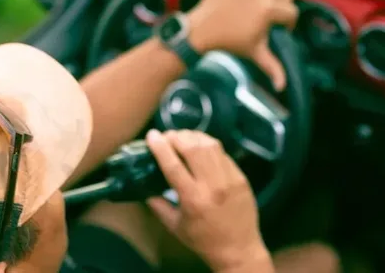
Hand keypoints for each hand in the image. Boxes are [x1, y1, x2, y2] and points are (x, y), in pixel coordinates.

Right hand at [144, 129, 272, 271]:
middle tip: (167, 136)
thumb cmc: (203, 240)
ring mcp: (229, 178)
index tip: (151, 135)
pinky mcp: (241, 177)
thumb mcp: (175, 227)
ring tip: (183, 137)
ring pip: (210, 145)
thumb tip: (144, 189)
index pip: (173, 165)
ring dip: (193, 136)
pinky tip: (201, 147)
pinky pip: (223, 154)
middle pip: (193, 148)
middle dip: (177, 137)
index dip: (160, 147)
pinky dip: (209, 145)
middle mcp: (212, 185)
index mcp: (193, 199)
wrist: (239, 249)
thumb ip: (158, 206)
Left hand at [187, 0, 297, 90]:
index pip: (292, 12)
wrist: (201, 30)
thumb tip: (281, 86)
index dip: (288, 24)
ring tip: (258, 7)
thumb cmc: (229, 42)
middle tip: (269, 19)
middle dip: (280, 8)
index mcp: (268, 9)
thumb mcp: (254, 53)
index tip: (279, 30)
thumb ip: (272, 67)